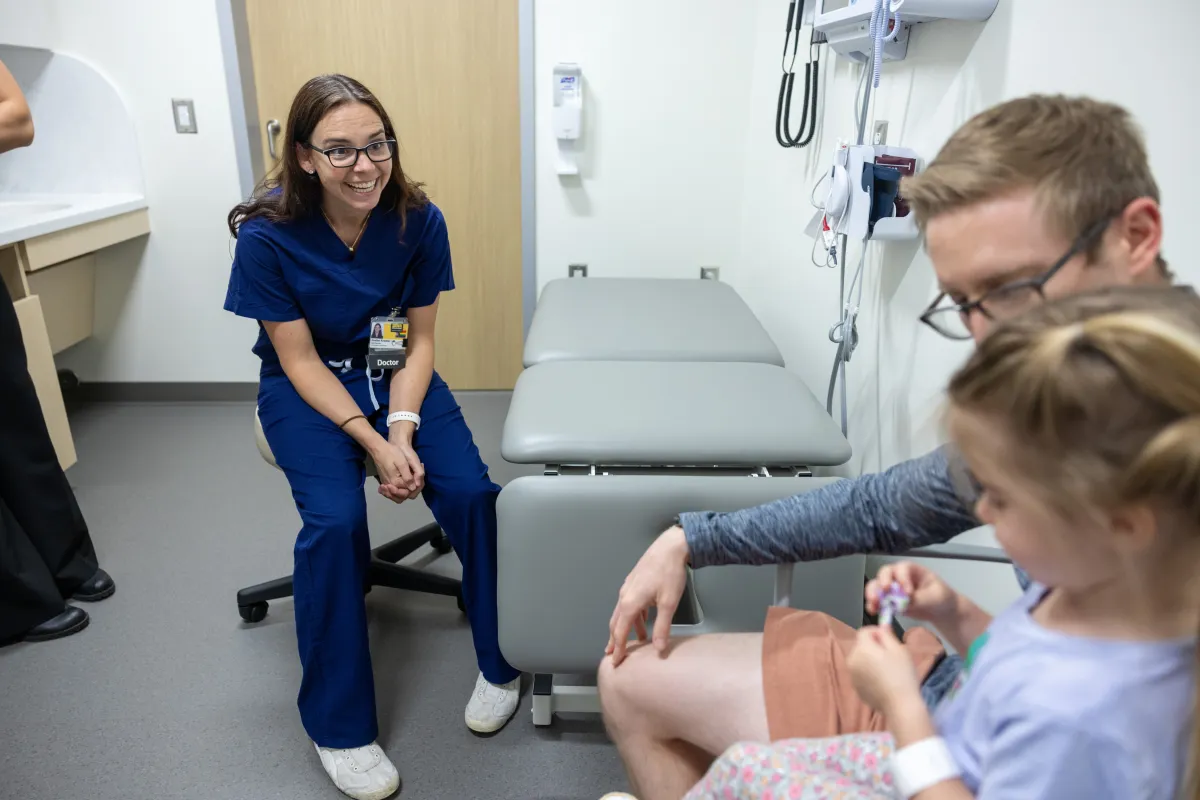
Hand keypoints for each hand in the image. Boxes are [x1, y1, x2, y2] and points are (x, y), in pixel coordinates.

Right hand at [370, 434, 423, 503]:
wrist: (379, 448)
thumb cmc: (392, 453)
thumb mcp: (402, 464)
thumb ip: (408, 477)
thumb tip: (413, 488)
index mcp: (395, 482)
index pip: (407, 492)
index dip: (415, 487)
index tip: (416, 476)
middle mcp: (390, 486)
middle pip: (402, 497)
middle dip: (410, 491)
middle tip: (414, 479)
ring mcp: (386, 484)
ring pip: (396, 495)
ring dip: (404, 490)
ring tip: (411, 479)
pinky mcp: (385, 481)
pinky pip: (392, 491)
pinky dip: (398, 489)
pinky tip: (404, 481)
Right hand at [604, 525, 689, 665]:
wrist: (670, 547)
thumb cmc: (669, 573)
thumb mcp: (669, 603)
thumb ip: (662, 628)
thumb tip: (658, 649)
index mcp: (630, 603)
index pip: (620, 632)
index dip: (618, 649)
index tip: (615, 661)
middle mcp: (625, 595)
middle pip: (616, 623)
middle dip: (615, 640)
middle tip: (613, 654)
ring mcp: (628, 587)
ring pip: (621, 612)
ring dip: (624, 628)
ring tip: (632, 640)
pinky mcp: (634, 581)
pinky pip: (627, 603)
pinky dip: (631, 615)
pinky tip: (641, 619)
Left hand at [847, 625, 922, 714]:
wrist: (900, 704)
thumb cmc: (902, 674)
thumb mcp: (899, 650)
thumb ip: (887, 635)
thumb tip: (882, 626)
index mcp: (862, 648)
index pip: (864, 631)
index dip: (876, 632)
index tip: (889, 639)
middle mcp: (852, 660)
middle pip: (861, 646)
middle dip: (873, 646)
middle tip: (890, 656)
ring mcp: (852, 675)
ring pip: (860, 660)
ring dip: (869, 660)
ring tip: (887, 670)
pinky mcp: (856, 688)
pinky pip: (861, 674)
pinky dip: (868, 673)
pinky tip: (882, 681)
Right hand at [865, 561, 957, 625]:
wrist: (941, 610)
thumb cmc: (941, 597)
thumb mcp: (935, 597)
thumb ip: (920, 598)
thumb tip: (903, 602)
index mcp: (912, 569)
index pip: (902, 569)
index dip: (902, 578)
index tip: (907, 592)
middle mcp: (899, 576)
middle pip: (885, 574)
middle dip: (882, 583)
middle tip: (884, 593)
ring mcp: (893, 588)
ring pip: (877, 586)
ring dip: (873, 595)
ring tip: (874, 605)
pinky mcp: (889, 600)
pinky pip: (878, 600)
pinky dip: (874, 605)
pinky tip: (874, 611)